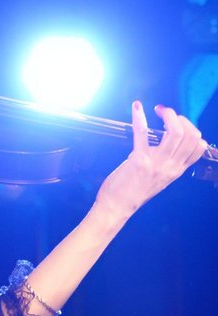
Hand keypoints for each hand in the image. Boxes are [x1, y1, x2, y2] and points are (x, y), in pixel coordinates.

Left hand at [95, 101, 205, 220]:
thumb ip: (164, 163)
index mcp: (176, 171)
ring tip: (159, 111)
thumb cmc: (133, 192)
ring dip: (169, 115)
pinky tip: (136, 108)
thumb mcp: (158, 179)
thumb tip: (158, 144)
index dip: (192, 129)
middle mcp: (170, 167)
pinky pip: (142, 132)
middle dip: (180, 118)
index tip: (178, 124)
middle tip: (166, 114)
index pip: (199, 146)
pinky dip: (139, 116)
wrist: (116, 208)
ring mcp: (156, 163)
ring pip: (176, 132)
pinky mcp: (139, 160)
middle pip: (191, 135)